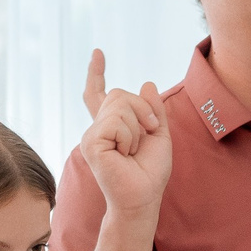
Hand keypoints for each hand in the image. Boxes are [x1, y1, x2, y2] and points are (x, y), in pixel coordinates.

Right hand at [79, 51, 171, 220]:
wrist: (144, 197)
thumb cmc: (150, 171)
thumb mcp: (159, 134)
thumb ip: (153, 110)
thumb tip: (147, 84)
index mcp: (111, 125)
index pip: (99, 94)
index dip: (97, 73)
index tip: (98, 53)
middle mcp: (97, 128)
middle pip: (119, 94)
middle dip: (142, 110)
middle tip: (147, 135)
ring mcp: (91, 135)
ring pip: (120, 105)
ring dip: (137, 127)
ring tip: (132, 151)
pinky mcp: (91, 143)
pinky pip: (116, 122)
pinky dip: (129, 137)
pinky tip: (124, 154)